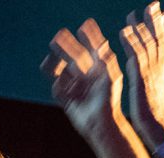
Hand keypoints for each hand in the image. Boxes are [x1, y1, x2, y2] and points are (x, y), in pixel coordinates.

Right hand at [43, 20, 123, 140]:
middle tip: (58, 36)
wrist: (102, 124)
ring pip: (62, 71)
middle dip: (66, 46)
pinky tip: (61, 84)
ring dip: (56, 63)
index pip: (91, 50)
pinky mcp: (67, 99)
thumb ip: (106, 61)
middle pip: (73, 58)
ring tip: (52, 59)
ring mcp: (75, 87)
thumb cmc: (110, 101)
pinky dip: (57, 84)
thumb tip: (102, 42)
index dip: (88, 38)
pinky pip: (57, 89)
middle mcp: (86, 77)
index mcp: (98, 71)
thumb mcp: (111, 78)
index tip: (84, 27)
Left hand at [119, 2, 163, 142]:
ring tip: (133, 13)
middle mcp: (161, 68)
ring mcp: (152, 72)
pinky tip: (124, 32)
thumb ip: (157, 78)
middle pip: (161, 39)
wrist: (159, 126)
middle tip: (154, 4)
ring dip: (141, 27)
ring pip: (149, 44)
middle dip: (157, 21)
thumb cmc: (156, 114)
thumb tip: (157, 72)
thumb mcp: (158, 91)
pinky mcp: (141, 78)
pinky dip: (131, 43)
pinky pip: (136, 56)